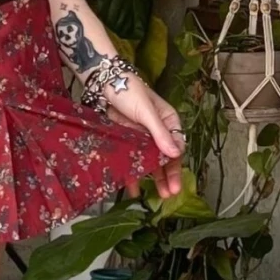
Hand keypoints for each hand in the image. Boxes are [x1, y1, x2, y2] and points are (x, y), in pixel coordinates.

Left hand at [105, 76, 184, 196]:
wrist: (103, 83)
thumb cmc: (130, 90)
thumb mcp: (147, 111)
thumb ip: (159, 133)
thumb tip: (175, 153)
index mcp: (168, 121)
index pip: (176, 146)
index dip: (177, 164)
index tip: (176, 180)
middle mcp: (157, 132)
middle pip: (165, 158)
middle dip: (168, 176)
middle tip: (169, 193)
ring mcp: (141, 138)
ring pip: (150, 162)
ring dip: (153, 178)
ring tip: (156, 195)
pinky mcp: (126, 142)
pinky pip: (132, 161)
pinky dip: (133, 173)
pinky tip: (134, 188)